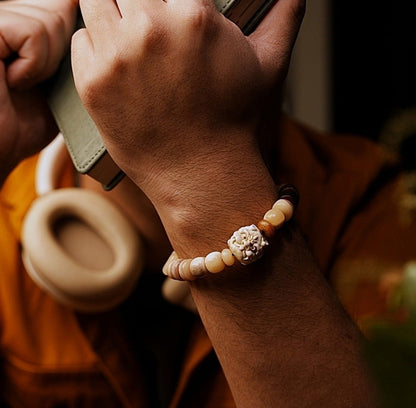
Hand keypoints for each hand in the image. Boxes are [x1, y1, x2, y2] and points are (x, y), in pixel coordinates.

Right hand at [0, 0, 77, 183]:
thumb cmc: (23, 123)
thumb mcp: (56, 83)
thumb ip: (70, 52)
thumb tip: (89, 22)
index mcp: (19, 24)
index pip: (60, 6)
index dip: (69, 28)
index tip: (59, 65)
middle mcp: (6, 15)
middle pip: (60, 11)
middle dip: (58, 56)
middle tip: (33, 83)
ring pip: (50, 22)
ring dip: (44, 65)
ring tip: (20, 84)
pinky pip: (34, 34)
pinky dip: (32, 66)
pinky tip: (12, 82)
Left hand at [72, 0, 304, 202]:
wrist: (202, 173)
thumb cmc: (233, 122)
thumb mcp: (269, 65)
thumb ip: (283, 17)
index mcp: (194, 16)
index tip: (169, 6)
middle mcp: (151, 30)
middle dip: (139, 2)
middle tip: (148, 21)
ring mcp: (117, 57)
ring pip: (95, 0)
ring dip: (110, 13)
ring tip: (129, 37)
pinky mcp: (92, 84)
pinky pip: (80, 40)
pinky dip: (93, 46)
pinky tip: (116, 65)